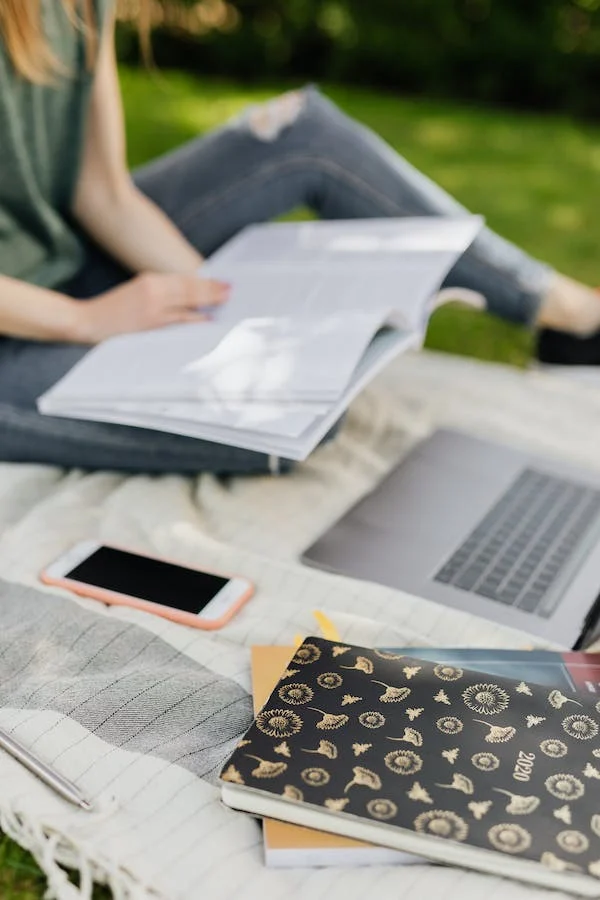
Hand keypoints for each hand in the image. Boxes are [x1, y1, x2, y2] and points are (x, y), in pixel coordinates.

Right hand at [70, 273, 229, 342]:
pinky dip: (194, 321)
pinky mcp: (149, 326)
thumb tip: (188, 300)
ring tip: (224, 305)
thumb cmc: (112, 312)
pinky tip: (206, 322)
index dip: (206, 282)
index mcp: (150, 281)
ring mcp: (152, 309)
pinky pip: (178, 323)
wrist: (86, 322)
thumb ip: (160, 294)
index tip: (223, 283)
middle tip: (231, 292)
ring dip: (208, 305)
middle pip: (190, 291)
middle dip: (212, 291)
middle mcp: (153, 291)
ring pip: (187, 305)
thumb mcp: (136, 293)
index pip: (184, 281)